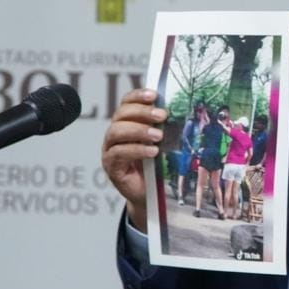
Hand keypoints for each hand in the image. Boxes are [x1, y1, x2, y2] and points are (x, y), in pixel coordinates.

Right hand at [101, 89, 166, 230]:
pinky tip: (152, 152)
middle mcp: (115, 134)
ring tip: (158, 136)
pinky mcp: (111, 166)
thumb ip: (162, 128)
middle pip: (120, 114)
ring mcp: (110, 149)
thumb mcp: (161, 143)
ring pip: (116, 132)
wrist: (149, 193)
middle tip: (162, 115)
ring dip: (139, 131)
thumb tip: (179, 111)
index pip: (126, 103)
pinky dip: (136, 150)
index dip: (138, 96)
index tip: (154, 95)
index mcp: (126, 123)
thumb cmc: (155, 165)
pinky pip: (118, 153)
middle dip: (142, 112)